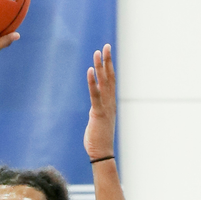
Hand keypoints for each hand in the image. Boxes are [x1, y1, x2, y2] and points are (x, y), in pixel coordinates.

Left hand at [84, 43, 116, 161]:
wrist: (102, 154)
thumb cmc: (99, 140)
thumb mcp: (98, 121)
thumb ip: (97, 111)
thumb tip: (95, 107)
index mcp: (110, 103)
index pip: (111, 81)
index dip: (109, 66)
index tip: (107, 53)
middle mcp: (110, 103)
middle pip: (110, 77)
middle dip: (107, 61)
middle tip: (106, 46)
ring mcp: (105, 107)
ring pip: (104, 83)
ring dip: (100, 67)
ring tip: (97, 52)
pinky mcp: (98, 113)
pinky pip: (95, 95)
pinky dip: (92, 82)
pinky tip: (89, 71)